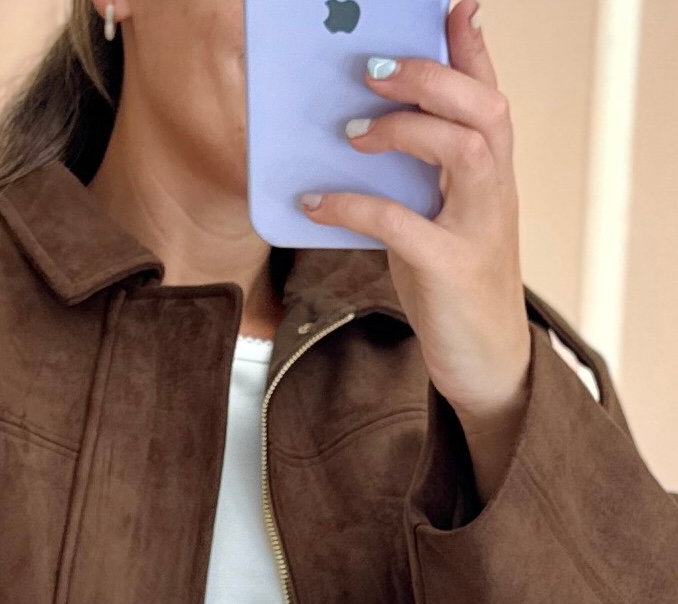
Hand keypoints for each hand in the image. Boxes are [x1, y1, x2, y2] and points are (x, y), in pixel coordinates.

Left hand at [299, 0, 531, 499]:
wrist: (484, 357)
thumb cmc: (455, 281)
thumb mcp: (443, 213)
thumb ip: (423, 168)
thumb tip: (370, 122)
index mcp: (494, 168)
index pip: (489, 89)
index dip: (470, 44)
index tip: (450, 5)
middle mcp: (497, 187)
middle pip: (484, 106)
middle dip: (433, 77)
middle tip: (375, 70)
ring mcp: (479, 227)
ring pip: (462, 149)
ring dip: (406, 130)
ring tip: (352, 131)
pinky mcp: (451, 269)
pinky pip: (402, 225)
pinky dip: (355, 208)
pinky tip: (316, 202)